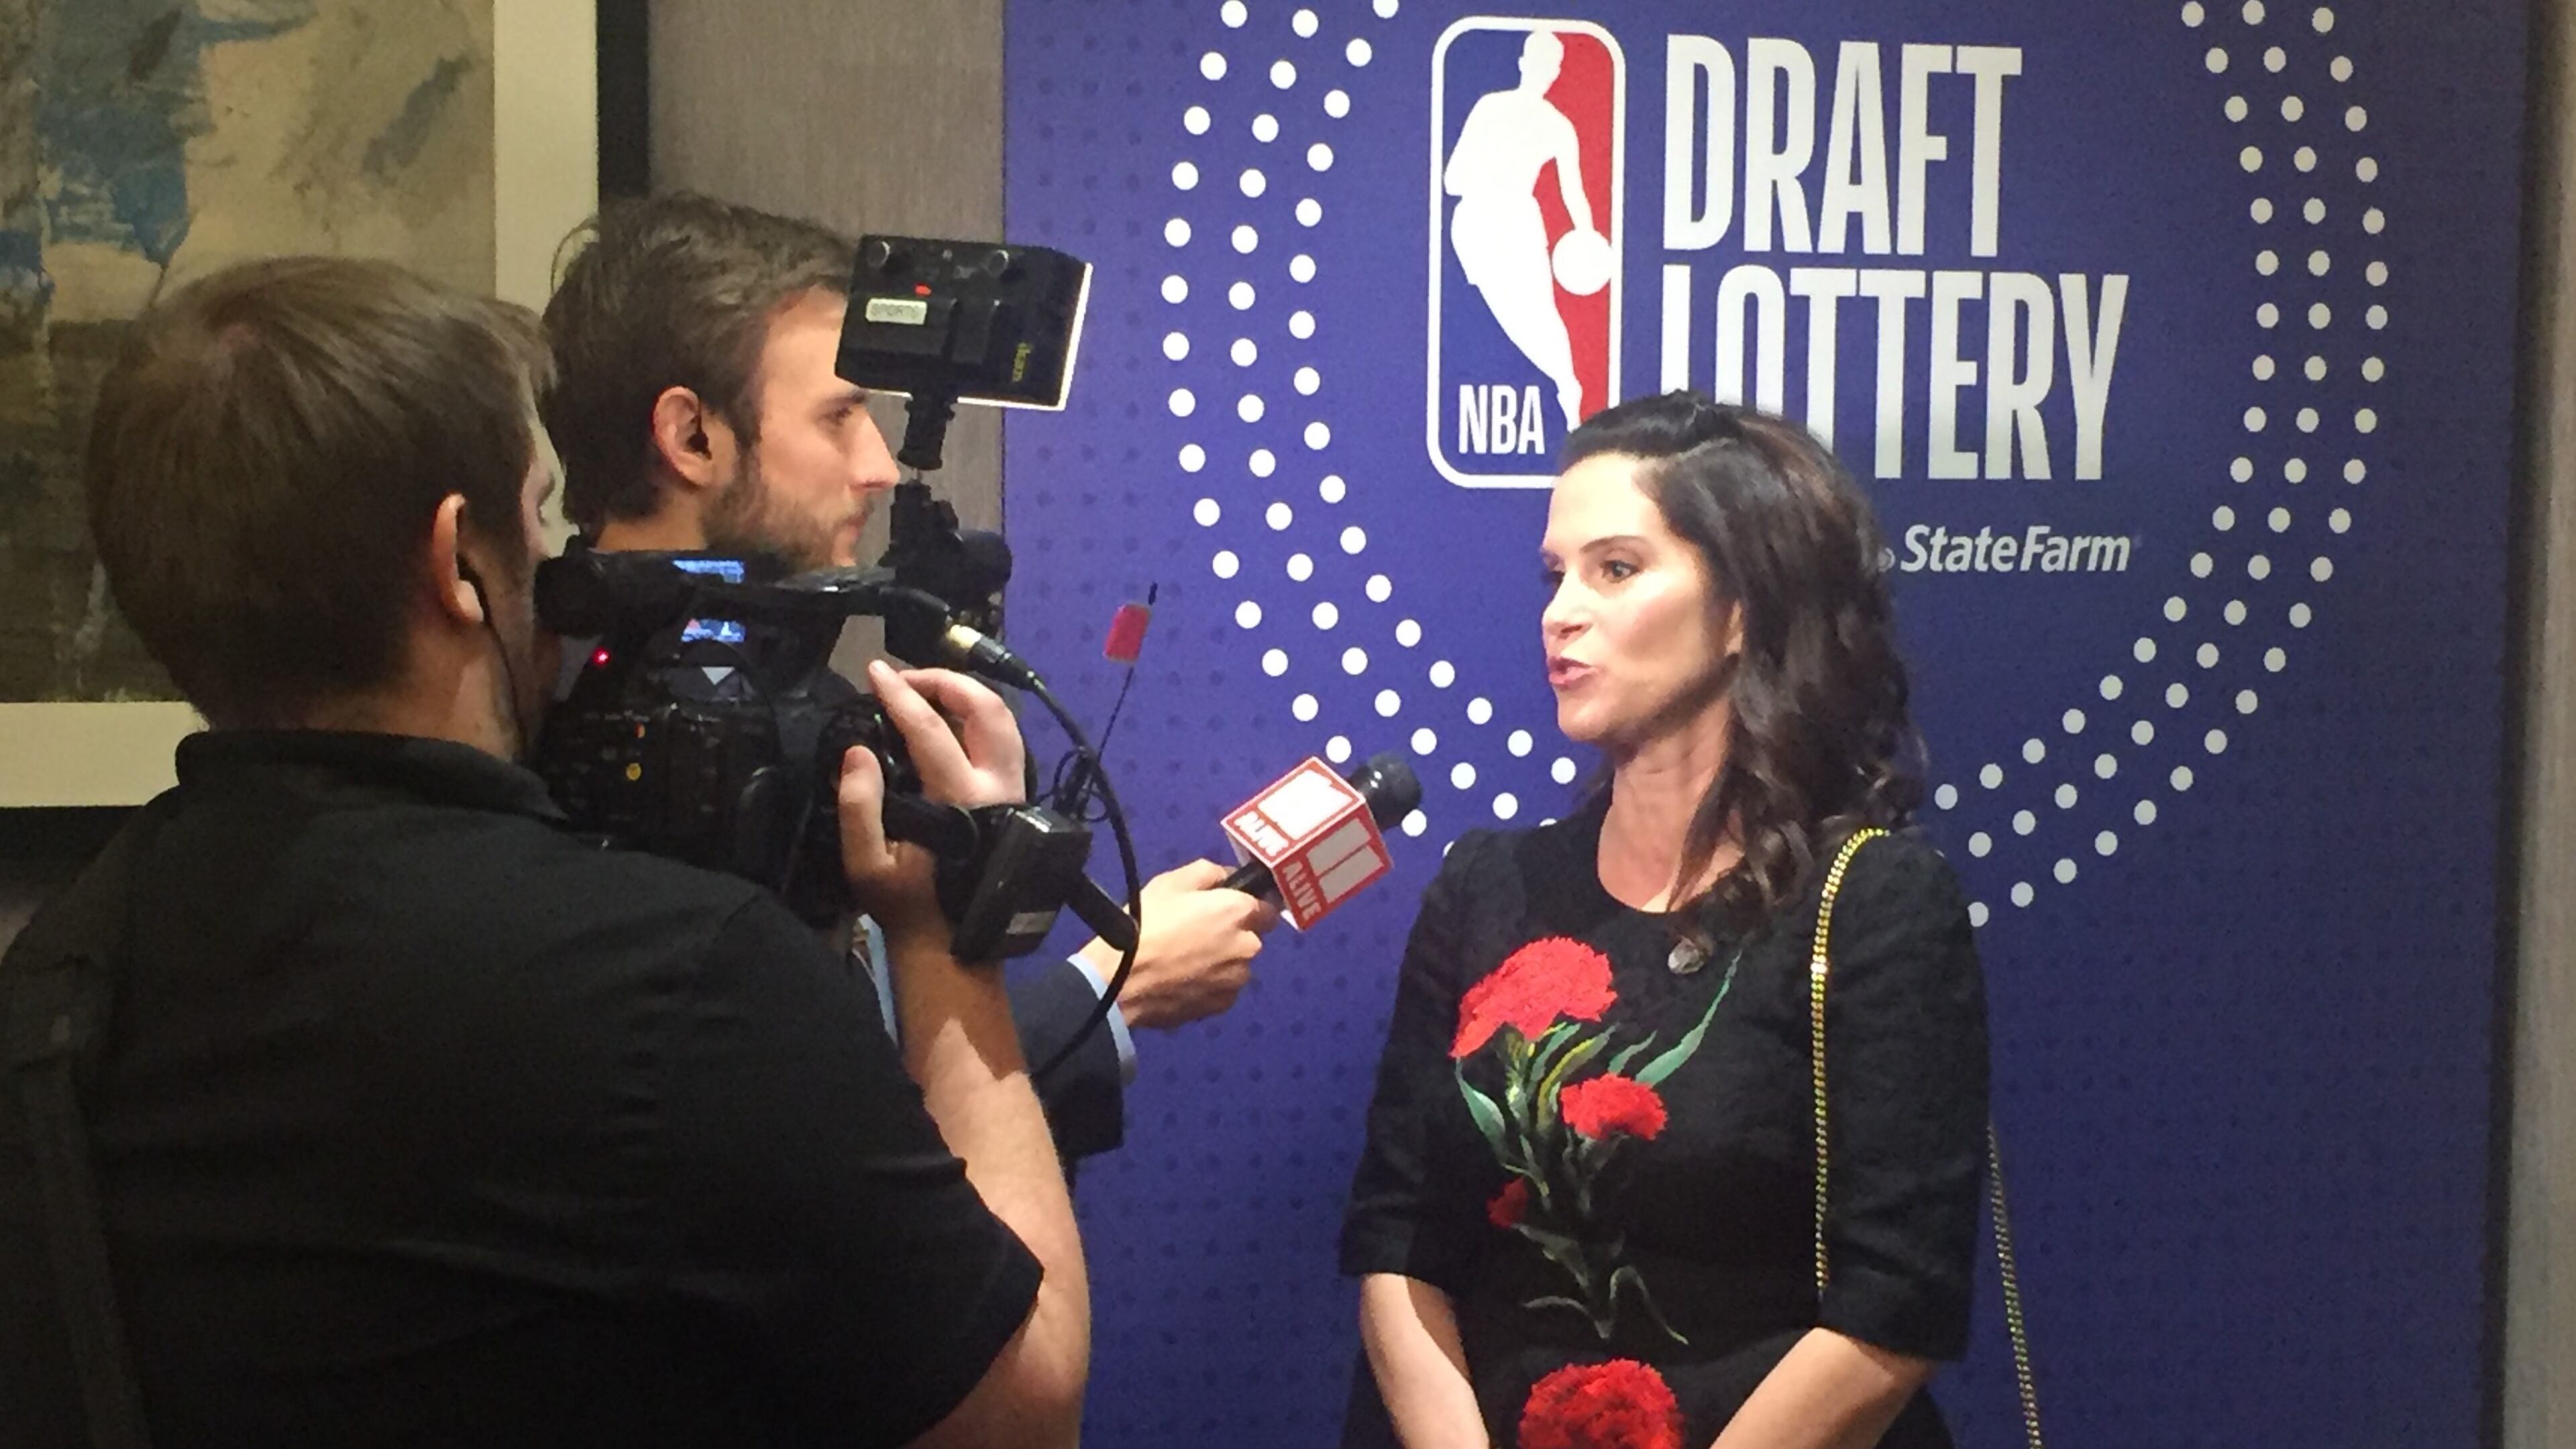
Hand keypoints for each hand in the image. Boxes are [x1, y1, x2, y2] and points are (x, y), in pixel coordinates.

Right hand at [838, 662, 1029, 935]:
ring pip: (1003, 720)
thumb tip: (858, 750)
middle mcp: (998, 787)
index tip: (873, 672)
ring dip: (965, 695)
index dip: (899, 693)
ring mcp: (1013, 790)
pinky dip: (975, 717)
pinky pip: (1003, 740)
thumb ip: (858, 807)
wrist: (953, 943)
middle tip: (904, 680)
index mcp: (962, 800)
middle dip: (945, 681)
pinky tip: (945, 720)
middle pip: (986, 708)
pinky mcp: (1015, 797)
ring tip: (923, 693)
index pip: (930, 727)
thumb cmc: (907, 906)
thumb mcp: (867, 865)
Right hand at [1079, 860, 1280, 1030]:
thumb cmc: (1146, 924)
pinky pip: (1221, 990)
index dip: (1249, 907)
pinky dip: (1209, 985)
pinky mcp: (1220, 1007)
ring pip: (1236, 967)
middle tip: (1198, 934)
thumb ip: (1208, 873)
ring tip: (1186, 962)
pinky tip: (1182, 981)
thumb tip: (1226, 879)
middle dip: (1232, 936)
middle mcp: (1247, 947)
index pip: (1267, 908)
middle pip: (1250, 939)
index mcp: (1238, 912)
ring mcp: (1235, 981)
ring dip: (1222, 963)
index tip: (1228, 908)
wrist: (1120, 980)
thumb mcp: (1171, 882)